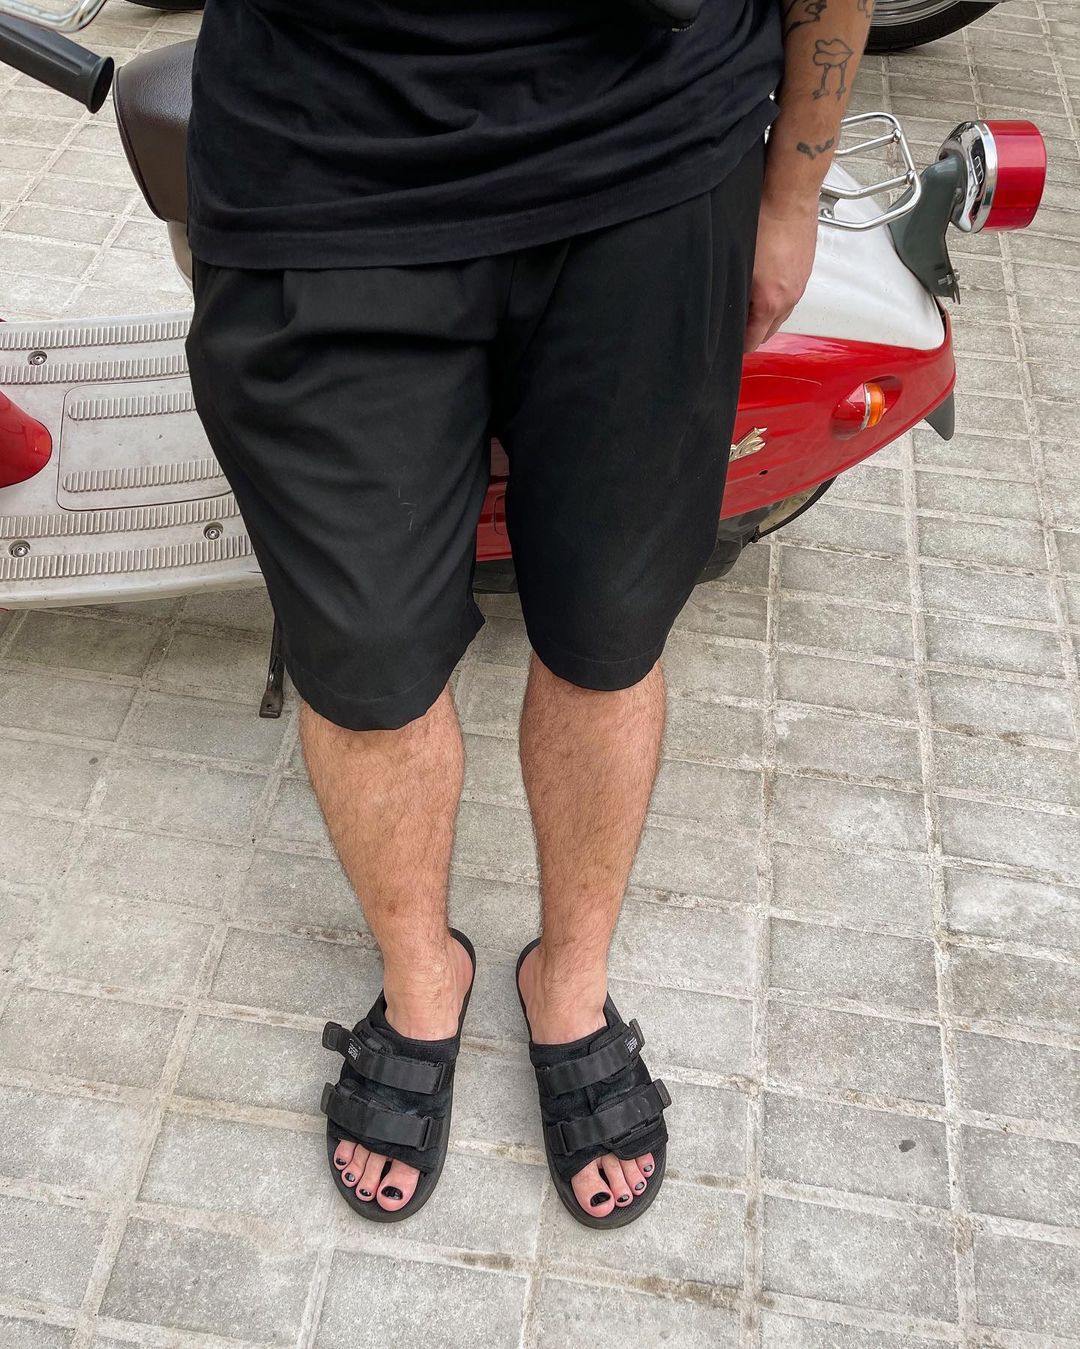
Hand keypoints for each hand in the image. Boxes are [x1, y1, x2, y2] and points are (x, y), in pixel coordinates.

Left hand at [743, 197, 818, 354]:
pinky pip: (790, 295)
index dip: (739, 346)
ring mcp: (800, 284)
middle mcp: (789, 297)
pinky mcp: (805, 270)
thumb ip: (733, 292)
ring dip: (766, 315)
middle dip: (753, 334)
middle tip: (736, 327)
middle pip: (769, 332)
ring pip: (781, 314)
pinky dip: (777, 297)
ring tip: (749, 305)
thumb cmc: (763, 220)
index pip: (754, 341)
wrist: (789, 195)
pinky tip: (766, 282)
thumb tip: (725, 309)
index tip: (729, 345)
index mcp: (771, 301)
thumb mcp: (737, 262)